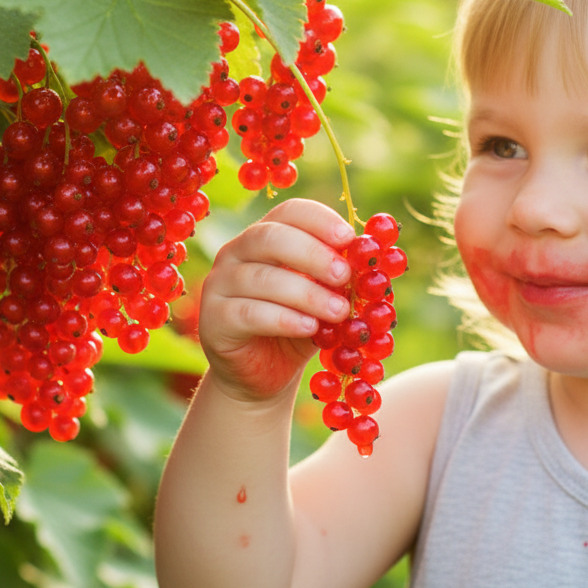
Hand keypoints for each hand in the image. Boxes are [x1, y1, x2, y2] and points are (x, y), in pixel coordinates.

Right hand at [199, 198, 355, 402]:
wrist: (264, 376)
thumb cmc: (299, 327)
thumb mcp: (325, 297)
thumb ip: (341, 277)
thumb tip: (373, 257)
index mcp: (265, 236)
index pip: (289, 212)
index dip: (319, 220)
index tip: (349, 238)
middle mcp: (236, 252)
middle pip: (270, 237)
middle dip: (312, 253)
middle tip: (344, 274)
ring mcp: (220, 284)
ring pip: (261, 278)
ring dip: (306, 293)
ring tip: (339, 312)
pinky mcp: (213, 319)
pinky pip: (248, 313)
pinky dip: (284, 318)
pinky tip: (310, 328)